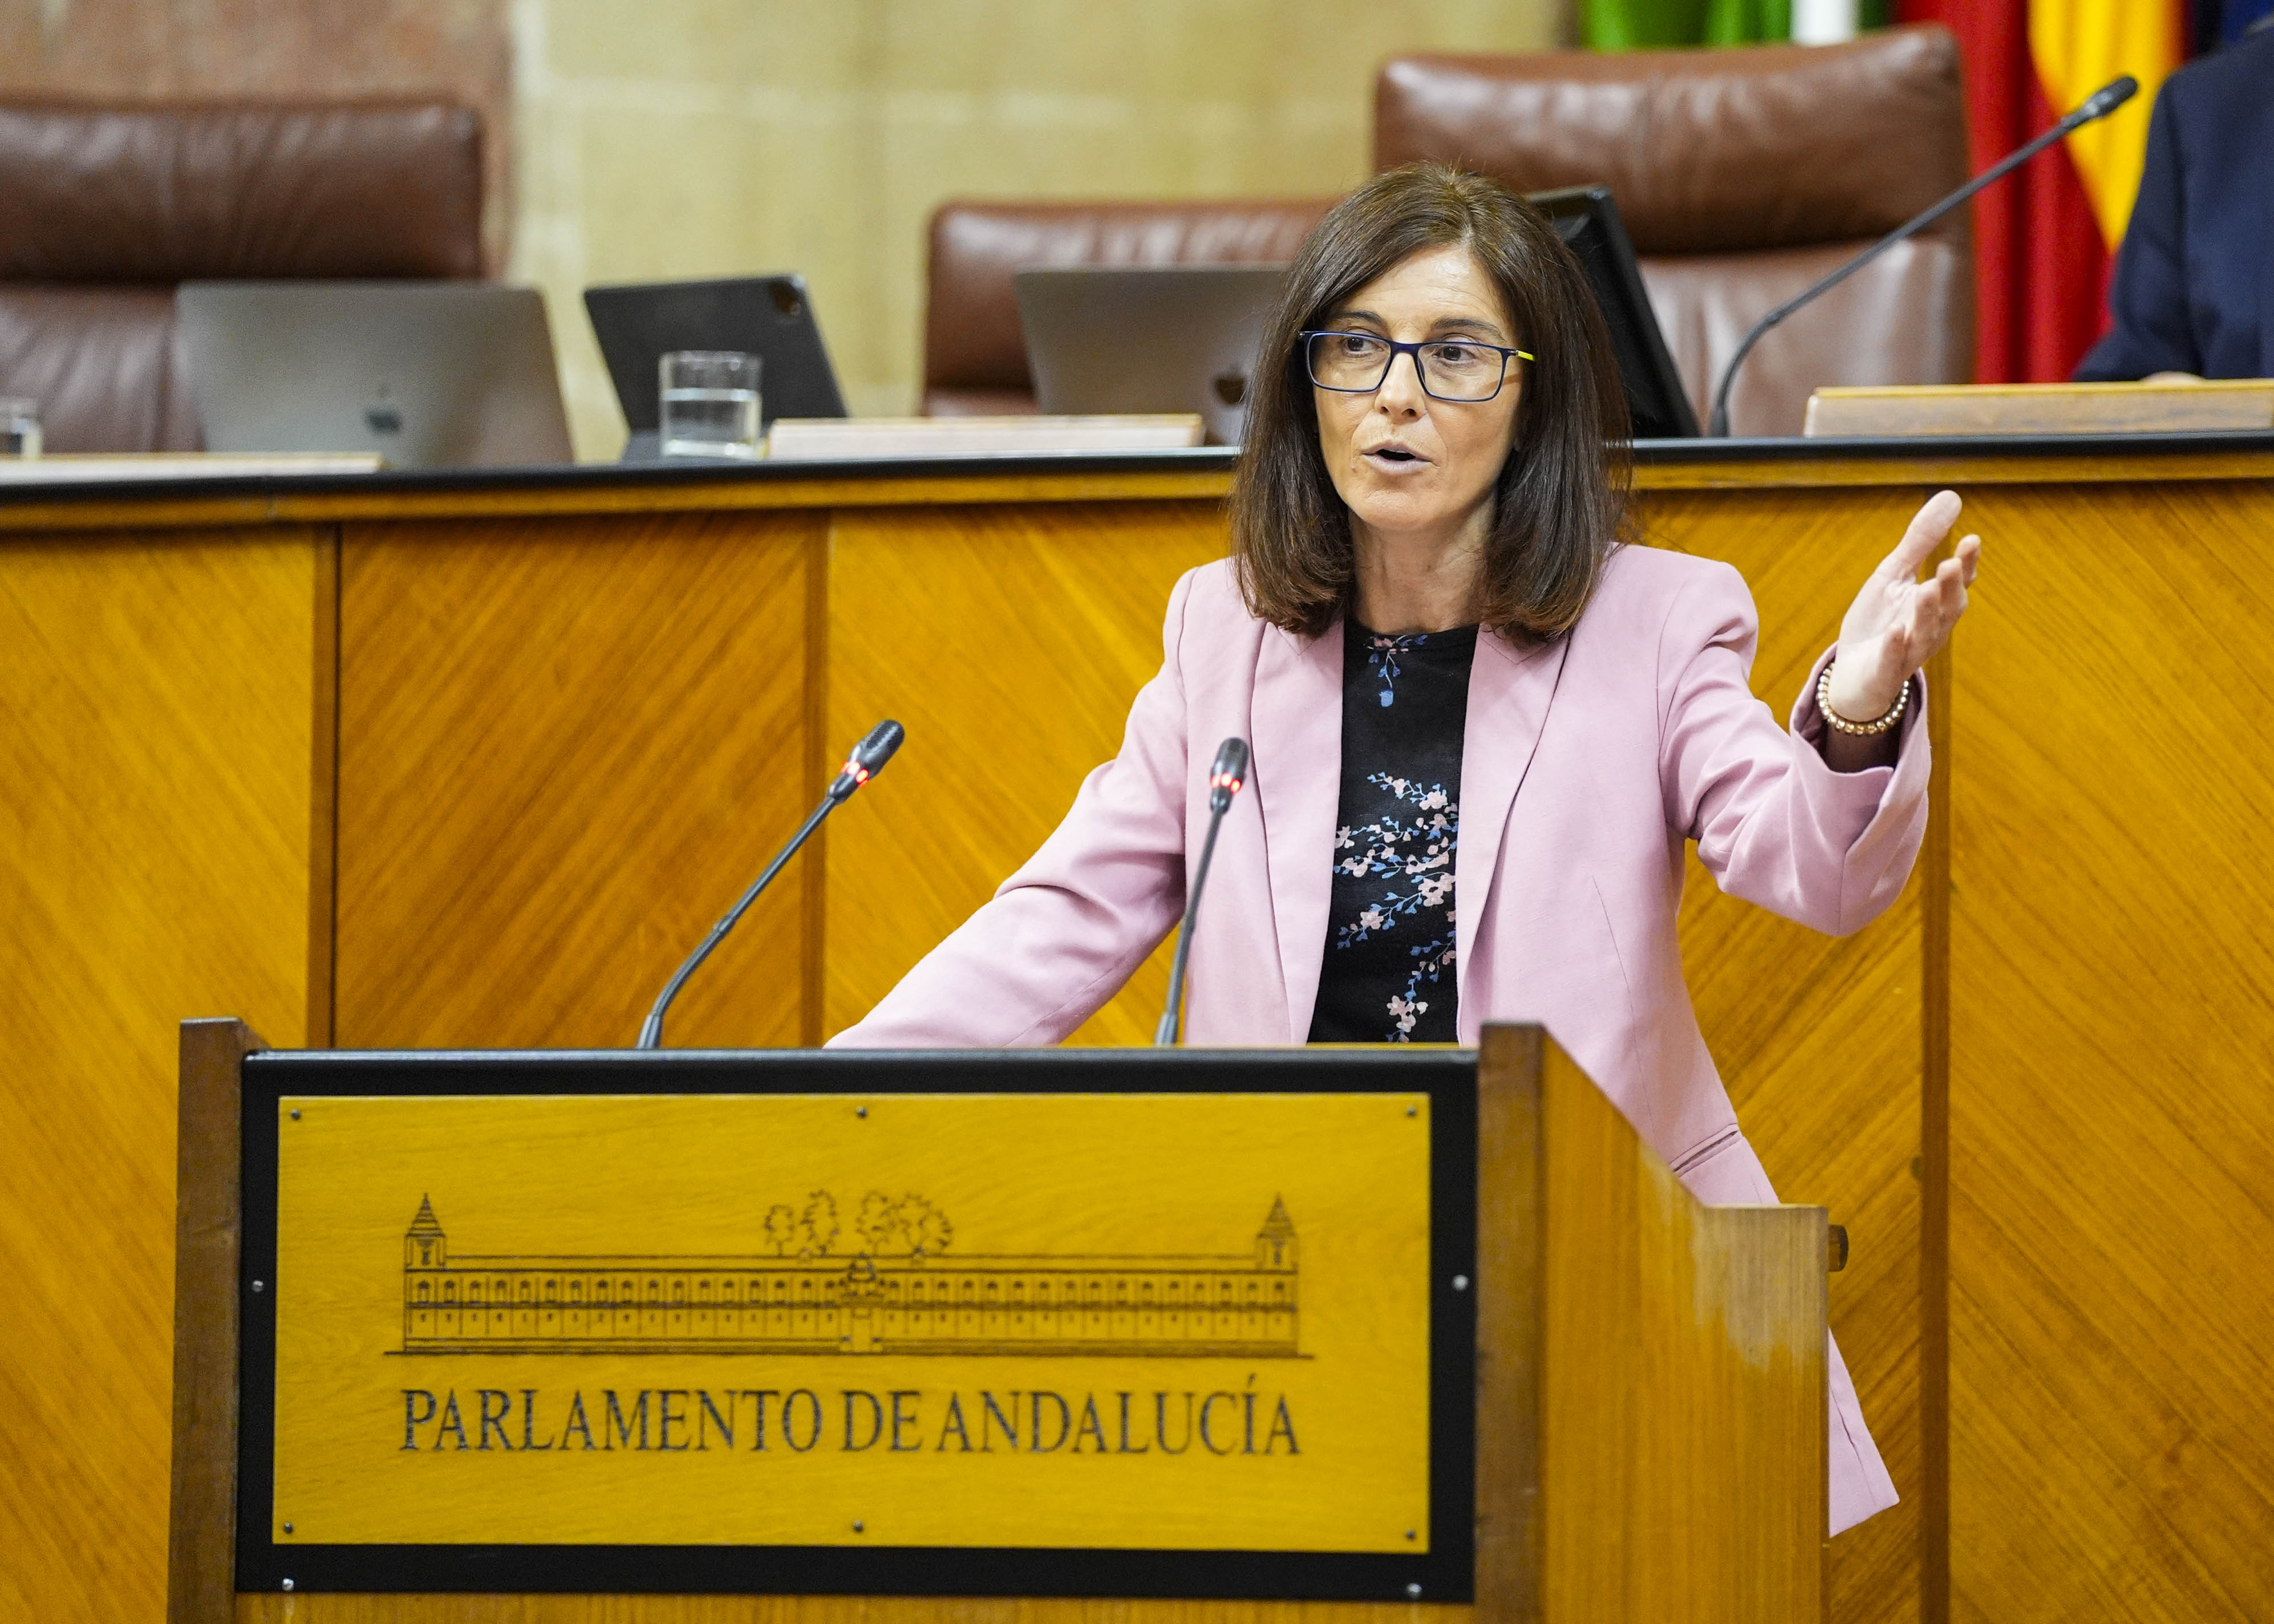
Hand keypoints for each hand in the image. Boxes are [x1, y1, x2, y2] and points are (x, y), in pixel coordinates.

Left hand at [1826, 490, 1980, 721]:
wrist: (1853, 674)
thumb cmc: (1879, 621)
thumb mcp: (1894, 575)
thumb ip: (1920, 541)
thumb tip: (1952, 496)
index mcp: (1934, 603)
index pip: (1955, 582)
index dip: (1965, 564)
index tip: (1972, 540)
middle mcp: (1930, 628)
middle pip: (1947, 608)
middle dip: (1949, 587)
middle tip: (1950, 563)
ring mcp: (1909, 652)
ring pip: (1925, 633)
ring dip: (1927, 612)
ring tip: (1927, 589)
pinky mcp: (1884, 672)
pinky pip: (1893, 660)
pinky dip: (1895, 646)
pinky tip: (1896, 630)